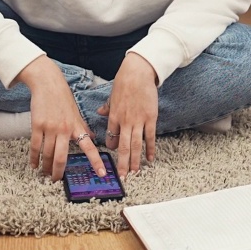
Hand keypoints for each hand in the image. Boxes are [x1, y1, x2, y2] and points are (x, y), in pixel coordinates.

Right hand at [18, 55, 105, 180]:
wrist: (48, 83)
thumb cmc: (63, 98)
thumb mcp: (76, 113)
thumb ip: (82, 127)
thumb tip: (92, 138)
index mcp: (77, 127)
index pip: (89, 147)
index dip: (96, 161)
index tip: (102, 174)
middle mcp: (65, 129)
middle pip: (62, 157)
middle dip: (59, 172)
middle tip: (56, 180)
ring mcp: (50, 128)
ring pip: (48, 154)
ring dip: (46, 166)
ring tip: (45, 173)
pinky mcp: (37, 125)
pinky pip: (35, 146)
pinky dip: (34, 158)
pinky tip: (34, 164)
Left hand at [99, 52, 157, 174]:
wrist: (138, 73)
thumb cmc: (124, 82)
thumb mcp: (112, 95)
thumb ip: (108, 107)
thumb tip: (100, 112)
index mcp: (114, 116)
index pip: (111, 137)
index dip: (112, 148)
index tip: (113, 156)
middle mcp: (125, 121)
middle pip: (122, 146)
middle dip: (121, 163)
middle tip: (121, 176)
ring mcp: (138, 121)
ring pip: (135, 145)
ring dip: (134, 160)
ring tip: (134, 172)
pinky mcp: (150, 118)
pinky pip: (150, 137)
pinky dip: (150, 149)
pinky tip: (150, 159)